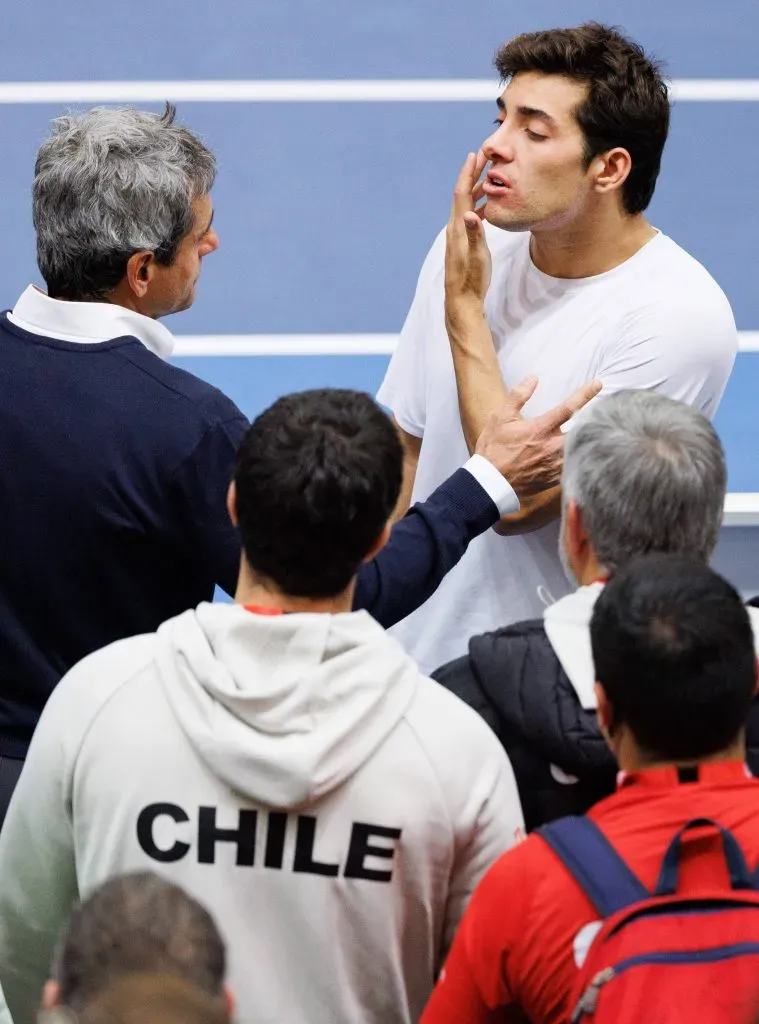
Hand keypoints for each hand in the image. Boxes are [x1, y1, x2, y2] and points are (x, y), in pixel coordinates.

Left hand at [445, 151, 490, 320]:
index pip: (462, 193)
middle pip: (462, 195)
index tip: (475, 155)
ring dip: (476, 190)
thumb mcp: (479, 256)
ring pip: (466, 206)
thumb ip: (476, 234)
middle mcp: (455, 229)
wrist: (461, 300)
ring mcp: (457, 236)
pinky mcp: (461, 243)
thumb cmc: (473, 279)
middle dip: (473, 175)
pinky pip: (468, 217)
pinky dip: (476, 206)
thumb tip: (472, 215)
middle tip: (484, 158)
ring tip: (489, 178)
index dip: (468, 173)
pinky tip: (486, 207)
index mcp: (459, 228)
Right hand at [474, 376, 602, 500]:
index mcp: (541, 429)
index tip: (598, 383)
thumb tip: (533, 378)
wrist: (490, 482)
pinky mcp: (554, 479)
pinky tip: (583, 455)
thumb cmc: (493, 449)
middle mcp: (552, 447)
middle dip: (594, 421)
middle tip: (604, 414)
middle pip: (583, 431)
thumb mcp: (500, 417)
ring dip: (588, 440)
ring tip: (599, 434)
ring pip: (580, 450)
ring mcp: (555, 464)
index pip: (569, 407)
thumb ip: (518, 396)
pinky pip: (573, 467)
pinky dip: (579, 459)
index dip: (586, 394)